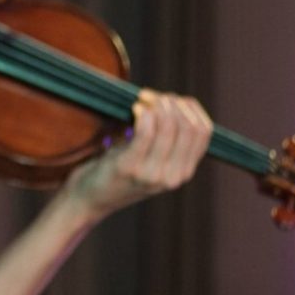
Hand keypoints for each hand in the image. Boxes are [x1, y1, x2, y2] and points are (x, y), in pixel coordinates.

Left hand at [52, 89, 211, 221]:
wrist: (90, 198)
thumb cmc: (119, 169)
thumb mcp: (152, 158)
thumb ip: (168, 139)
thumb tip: (176, 101)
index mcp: (183, 172)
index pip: (204, 131)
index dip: (190, 107)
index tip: (171, 99)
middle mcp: (173, 176)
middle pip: (188, 126)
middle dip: (173, 103)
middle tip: (151, 96)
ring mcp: (152, 174)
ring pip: (169, 125)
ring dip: (157, 104)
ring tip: (142, 100)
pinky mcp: (129, 168)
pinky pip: (145, 132)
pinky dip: (143, 114)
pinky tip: (135, 109)